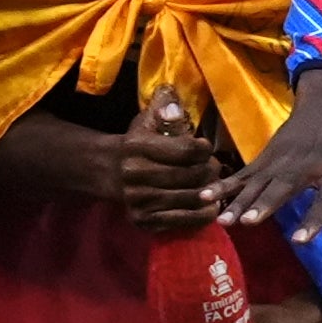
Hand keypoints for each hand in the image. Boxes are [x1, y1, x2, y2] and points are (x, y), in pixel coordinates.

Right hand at [111, 92, 233, 237]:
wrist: (108, 172)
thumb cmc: (137, 144)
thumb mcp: (146, 122)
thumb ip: (162, 111)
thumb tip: (174, 102)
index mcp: (136, 146)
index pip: (187, 150)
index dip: (203, 149)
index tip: (204, 147)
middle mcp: (135, 174)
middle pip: (193, 175)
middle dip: (210, 171)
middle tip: (213, 168)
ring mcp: (138, 200)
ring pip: (192, 198)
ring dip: (210, 193)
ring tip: (213, 185)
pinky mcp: (143, 220)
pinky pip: (185, 220)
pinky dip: (203, 214)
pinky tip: (209, 205)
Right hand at [223, 66, 321, 240]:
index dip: (315, 219)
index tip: (301, 241)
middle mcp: (308, 166)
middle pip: (284, 188)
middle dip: (265, 205)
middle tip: (249, 223)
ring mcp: (283, 159)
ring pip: (259, 182)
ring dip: (239, 201)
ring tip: (223, 220)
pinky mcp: (267, 155)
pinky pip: (245, 173)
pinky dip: (226, 184)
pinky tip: (207, 197)